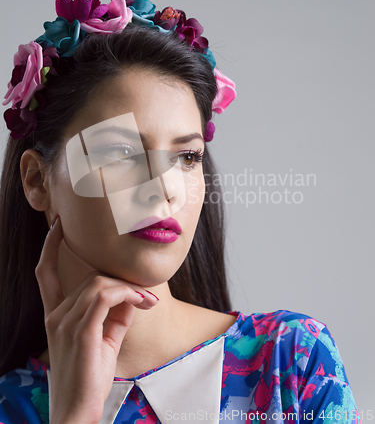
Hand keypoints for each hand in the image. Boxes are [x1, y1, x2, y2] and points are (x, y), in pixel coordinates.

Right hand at [35, 215, 158, 423]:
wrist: (76, 413)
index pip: (45, 272)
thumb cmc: (88, 378)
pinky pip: (106, 296)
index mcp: (55, 315)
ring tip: (147, 301)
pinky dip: (128, 294)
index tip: (59, 225)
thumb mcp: (103, 340)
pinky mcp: (82, 331)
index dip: (50, 246)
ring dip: (128, 287)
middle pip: (90, 276)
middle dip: (120, 279)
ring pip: (99, 283)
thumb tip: (132, 294)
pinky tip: (143, 303)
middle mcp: (56, 315)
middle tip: (144, 294)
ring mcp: (66, 322)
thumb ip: (115, 314)